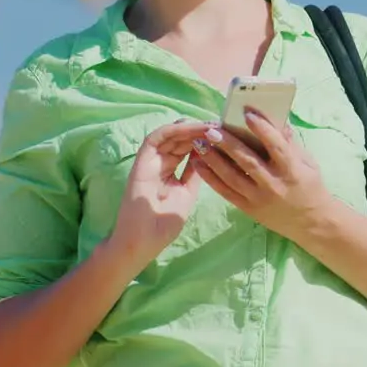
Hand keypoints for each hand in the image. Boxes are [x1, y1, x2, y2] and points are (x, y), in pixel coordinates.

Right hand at [107, 119, 218, 269]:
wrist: (141, 243)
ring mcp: (150, 161)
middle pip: (181, 139)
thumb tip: (209, 154)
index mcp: (171, 171)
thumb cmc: (163, 225)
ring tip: (210, 124)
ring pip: (170, 135)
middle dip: (201, 130)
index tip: (225, 133)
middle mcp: (160, 163)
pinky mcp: (141, 162)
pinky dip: (173, 130)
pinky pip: (155, 139)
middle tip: (221, 124)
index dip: (205, 139)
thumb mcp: (187, 194)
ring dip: (190, 127)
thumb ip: (195, 174)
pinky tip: (191, 127)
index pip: (188, 148)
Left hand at [192, 107, 334, 239]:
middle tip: (211, 129)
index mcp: (292, 170)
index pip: (276, 146)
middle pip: (248, 161)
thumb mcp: (308, 163)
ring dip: (213, 159)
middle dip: (228, 144)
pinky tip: (198, 164)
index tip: (247, 114)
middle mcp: (274, 184)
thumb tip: (277, 120)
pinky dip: (211, 178)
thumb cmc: (311, 187)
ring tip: (199, 144)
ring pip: (232, 177)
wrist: (310, 223)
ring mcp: (259, 198)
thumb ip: (291, 144)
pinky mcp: (248, 209)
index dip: (262, 129)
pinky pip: (226, 192)